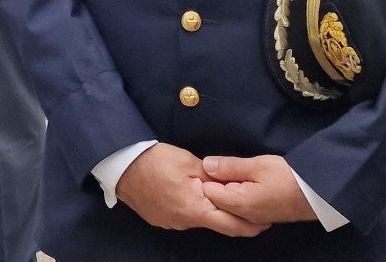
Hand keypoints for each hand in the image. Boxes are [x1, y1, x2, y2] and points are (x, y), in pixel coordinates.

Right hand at [115, 143, 268, 236]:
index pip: (231, 225)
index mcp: (196, 210)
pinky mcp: (159, 219)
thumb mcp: (190, 162)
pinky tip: (187, 193)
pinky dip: (190, 207)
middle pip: (215, 223)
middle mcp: (184, 222)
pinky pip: (181, 216)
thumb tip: (230, 184)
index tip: (264, 220)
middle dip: (231, 215)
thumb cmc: (156, 160)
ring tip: (210, 191)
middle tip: (244, 205)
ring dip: (207, 209)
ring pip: (197, 219)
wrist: (121, 165)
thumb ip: (214, 176)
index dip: (250, 224)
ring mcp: (170, 223)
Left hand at [201, 154, 317, 225]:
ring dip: (228, 188)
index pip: (208, 193)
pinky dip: (239, 194)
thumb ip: (230, 166)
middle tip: (225, 167)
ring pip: (229, 204)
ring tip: (237, 172)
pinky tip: (246, 182)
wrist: (318, 193)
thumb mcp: (258, 165)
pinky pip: (241, 207)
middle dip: (216, 184)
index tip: (213, 164)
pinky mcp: (262, 215)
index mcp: (238, 204)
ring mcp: (253, 218)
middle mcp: (243, 216)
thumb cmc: (289, 177)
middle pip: (216, 201)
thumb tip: (206, 165)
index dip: (207, 177)